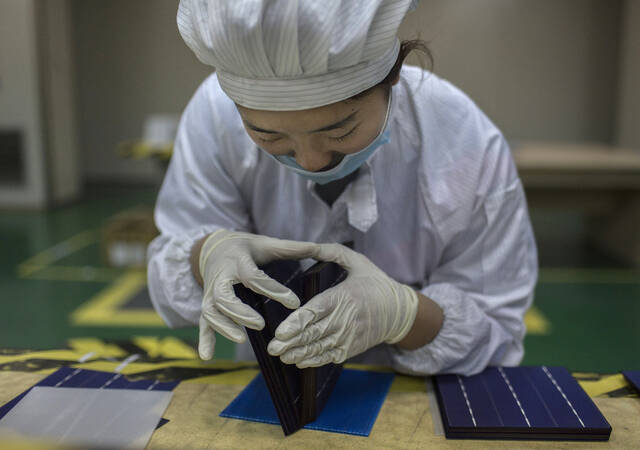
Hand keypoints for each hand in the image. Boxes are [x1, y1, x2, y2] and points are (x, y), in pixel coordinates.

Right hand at [197, 229, 316, 359]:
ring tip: (242, 340)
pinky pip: (203, 322)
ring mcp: (210, 292)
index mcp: (237, 261)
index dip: (273, 290)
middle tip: (260, 324)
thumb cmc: (245, 247)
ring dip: (224, 326)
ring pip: (211, 311)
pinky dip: (205, 339)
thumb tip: (318, 247)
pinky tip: (207, 356)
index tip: (294, 302)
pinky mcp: (207, 303)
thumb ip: (290, 248)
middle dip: (240, 312)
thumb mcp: (265, 243)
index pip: (254, 277)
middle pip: (224, 296)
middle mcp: (220, 277)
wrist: (212, 248)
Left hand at [267, 243, 418, 367]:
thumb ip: (333, 252)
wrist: (400, 311)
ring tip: (282, 356)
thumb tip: (310, 246)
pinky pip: (330, 356)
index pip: (316, 311)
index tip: (281, 330)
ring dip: (300, 354)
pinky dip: (314, 360)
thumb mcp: (358, 261)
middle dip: (292, 342)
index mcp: (344, 296)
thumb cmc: (375, 283)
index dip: (298, 322)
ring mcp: (349, 336)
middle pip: (314, 333)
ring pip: (320, 348)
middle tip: (273, 347)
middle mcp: (345, 319)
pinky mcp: (352, 348)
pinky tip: (299, 362)